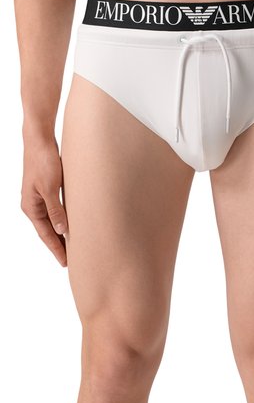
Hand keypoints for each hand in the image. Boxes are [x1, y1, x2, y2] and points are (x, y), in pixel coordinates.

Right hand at [20, 135, 67, 266]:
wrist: (40, 139)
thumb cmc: (43, 161)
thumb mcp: (50, 188)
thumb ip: (56, 210)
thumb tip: (62, 230)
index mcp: (31, 207)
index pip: (46, 234)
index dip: (56, 249)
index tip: (66, 262)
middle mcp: (33, 204)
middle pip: (48, 230)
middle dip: (59, 244)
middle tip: (72, 259)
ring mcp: (39, 196)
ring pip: (52, 220)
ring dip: (61, 232)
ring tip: (73, 245)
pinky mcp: (46, 188)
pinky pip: (55, 209)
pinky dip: (63, 218)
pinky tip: (71, 222)